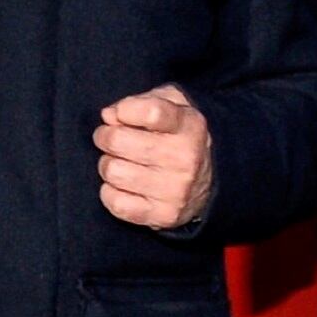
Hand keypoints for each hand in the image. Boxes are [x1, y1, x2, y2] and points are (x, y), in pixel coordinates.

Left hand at [95, 85, 213, 230]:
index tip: (118, 114)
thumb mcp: (172, 105)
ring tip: (120, 163)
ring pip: (113, 171)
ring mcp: (175, 190)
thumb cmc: (179, 136)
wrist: (211, 182)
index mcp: (189, 125)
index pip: (151, 112)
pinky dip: (111, 193)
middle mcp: (185, 158)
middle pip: (118, 141)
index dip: (125, 111)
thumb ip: (140, 101)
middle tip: (111, 138)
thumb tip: (109, 115)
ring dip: (108, 165)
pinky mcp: (164, 215)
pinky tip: (123, 186)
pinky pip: (117, 203)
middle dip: (105, 137)